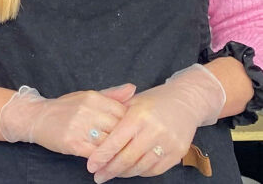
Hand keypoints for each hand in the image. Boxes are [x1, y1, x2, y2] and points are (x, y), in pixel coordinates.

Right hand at [0, 83, 135, 156]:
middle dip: (126, 140)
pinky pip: (97, 155)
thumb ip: (111, 94)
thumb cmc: (64, 108)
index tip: (134, 133)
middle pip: (119, 128)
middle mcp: (87, 110)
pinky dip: (105, 160)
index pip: (124, 113)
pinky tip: (107, 162)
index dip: (131, 125)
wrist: (35, 117)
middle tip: (133, 148)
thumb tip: (133, 88)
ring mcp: (80, 127)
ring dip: (117, 152)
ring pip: (110, 143)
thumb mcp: (86, 96)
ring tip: (123, 157)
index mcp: (93, 97)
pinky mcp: (73, 143)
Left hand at [87, 64, 225, 182]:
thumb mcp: (131, 102)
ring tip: (112, 173)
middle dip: (110, 170)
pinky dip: (141, 172)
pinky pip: (155, 170)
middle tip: (99, 176)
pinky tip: (131, 170)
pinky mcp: (178, 153)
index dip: (102, 156)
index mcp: (139, 116)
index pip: (116, 141)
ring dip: (124, 173)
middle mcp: (154, 131)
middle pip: (127, 158)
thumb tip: (93, 136)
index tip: (91, 166)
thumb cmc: (153, 101)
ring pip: (141, 167)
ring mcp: (168, 143)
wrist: (185, 102)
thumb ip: (113, 117)